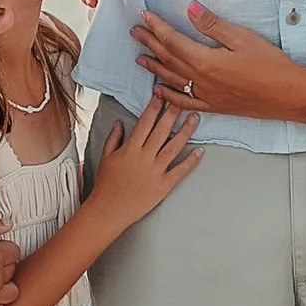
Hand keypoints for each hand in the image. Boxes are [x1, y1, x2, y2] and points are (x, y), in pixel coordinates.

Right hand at [88, 92, 200, 222]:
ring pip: (174, 147)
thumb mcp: (105, 158)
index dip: (155, 106)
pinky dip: (191, 161)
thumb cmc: (106, 186)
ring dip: (186, 131)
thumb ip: (114, 139)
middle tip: (183, 99)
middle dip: (173, 112)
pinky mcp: (163, 186)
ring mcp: (155, 171)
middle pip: (162, 130)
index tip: (162, 94)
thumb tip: (120, 123)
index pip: (145, 122)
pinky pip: (180, 171)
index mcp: (130, 149)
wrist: (109, 210)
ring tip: (195, 118)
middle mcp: (144, 157)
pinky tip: (200, 151)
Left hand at [134, 2, 305, 121]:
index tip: (145, 16)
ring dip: (155, 67)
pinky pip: (184, 102)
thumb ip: (212, 25)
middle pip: (169, 59)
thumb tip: (189, 8)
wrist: (287, 94)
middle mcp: (201, 80)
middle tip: (135, 32)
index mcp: (206, 61)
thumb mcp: (242, 38)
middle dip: (150, 43)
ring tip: (140, 58)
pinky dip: (169, 96)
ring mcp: (206, 95)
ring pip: (172, 80)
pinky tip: (159, 92)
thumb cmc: (270, 65)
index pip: (173, 41)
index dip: (157, 27)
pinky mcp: (214, 105)